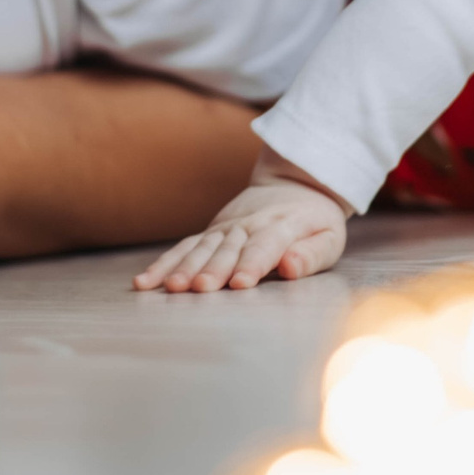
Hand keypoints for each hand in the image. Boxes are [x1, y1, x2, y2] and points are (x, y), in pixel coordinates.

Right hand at [133, 150, 351, 291]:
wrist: (293, 185)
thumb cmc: (316, 221)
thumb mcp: (329, 238)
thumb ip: (311, 255)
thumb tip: (290, 266)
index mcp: (281, 226)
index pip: (265, 247)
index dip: (252, 265)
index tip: (240, 283)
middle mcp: (248, 225)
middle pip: (227, 250)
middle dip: (212, 270)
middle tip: (200, 289)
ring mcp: (225, 228)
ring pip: (200, 248)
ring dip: (183, 268)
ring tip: (169, 288)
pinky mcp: (210, 232)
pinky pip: (184, 247)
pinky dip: (163, 264)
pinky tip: (144, 282)